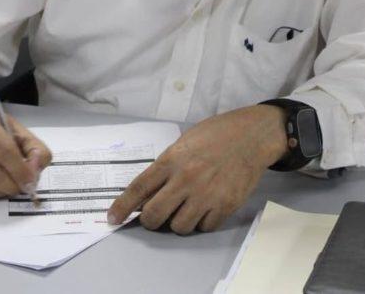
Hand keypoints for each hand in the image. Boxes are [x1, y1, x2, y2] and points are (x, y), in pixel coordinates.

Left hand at [107, 105, 288, 234]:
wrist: (251, 136)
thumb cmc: (215, 135)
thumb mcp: (184, 143)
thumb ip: (166, 167)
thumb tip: (148, 193)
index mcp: (172, 160)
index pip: (139, 188)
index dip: (122, 206)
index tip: (113, 218)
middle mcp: (186, 179)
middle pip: (154, 215)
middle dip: (150, 220)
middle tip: (155, 217)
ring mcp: (206, 195)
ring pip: (179, 227)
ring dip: (178, 222)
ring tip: (186, 207)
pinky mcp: (226, 206)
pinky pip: (204, 227)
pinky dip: (202, 222)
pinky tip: (206, 208)